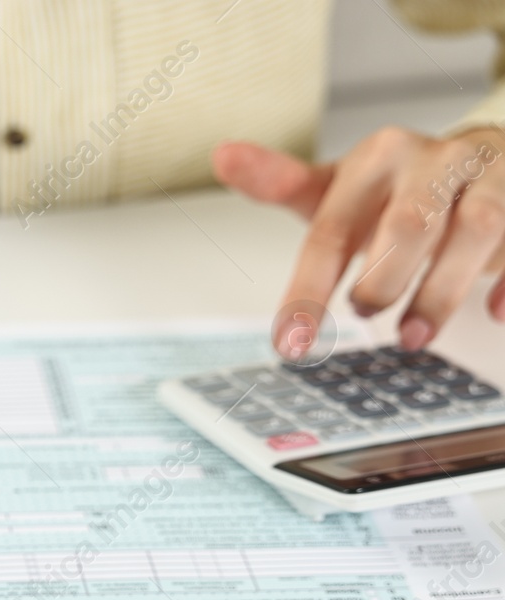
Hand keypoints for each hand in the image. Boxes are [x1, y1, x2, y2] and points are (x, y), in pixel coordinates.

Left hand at [214, 126, 504, 356]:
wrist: (483, 155)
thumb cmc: (399, 185)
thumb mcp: (338, 186)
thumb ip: (281, 182)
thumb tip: (222, 155)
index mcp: (379, 157)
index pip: (332, 230)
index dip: (307, 292)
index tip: (289, 344)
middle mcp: (438, 161)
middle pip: (410, 223)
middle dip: (383, 281)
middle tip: (363, 314)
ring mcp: (494, 178)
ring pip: (478, 229)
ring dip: (442, 291)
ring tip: (413, 337)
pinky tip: (494, 313)